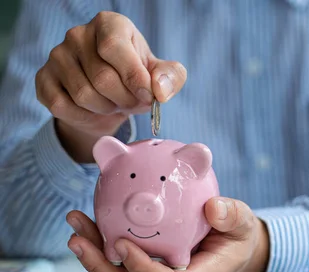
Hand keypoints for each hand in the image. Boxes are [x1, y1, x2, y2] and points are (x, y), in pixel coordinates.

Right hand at [35, 11, 186, 162]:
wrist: (109, 97)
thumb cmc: (136, 80)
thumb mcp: (161, 75)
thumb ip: (171, 77)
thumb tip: (159, 89)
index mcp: (109, 24)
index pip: (113, 47)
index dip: (133, 78)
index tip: (148, 96)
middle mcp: (78, 34)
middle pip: (102, 78)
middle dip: (125, 100)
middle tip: (133, 103)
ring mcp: (57, 56)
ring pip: (84, 95)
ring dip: (107, 109)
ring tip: (115, 104)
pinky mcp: (44, 79)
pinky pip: (62, 106)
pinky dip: (85, 117)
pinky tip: (95, 110)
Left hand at [66, 197, 269, 271]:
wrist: (234, 251)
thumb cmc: (238, 238)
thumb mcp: (244, 223)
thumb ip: (232, 216)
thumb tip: (213, 207)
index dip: (143, 269)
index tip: (121, 243)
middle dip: (102, 268)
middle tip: (79, 240)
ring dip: (95, 257)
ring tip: (76, 227)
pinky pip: (122, 266)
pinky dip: (102, 248)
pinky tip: (90, 224)